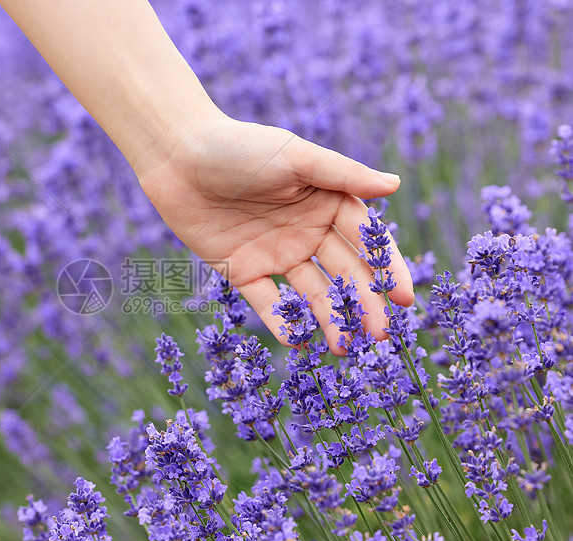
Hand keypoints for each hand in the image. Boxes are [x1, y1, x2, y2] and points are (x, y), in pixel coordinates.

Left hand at [137, 114, 414, 352]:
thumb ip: (342, 175)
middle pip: (342, 273)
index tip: (406, 298)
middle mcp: (306, 231)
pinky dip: (281, 320)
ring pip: (310, 292)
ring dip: (328, 319)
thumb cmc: (240, 147)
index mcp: (326, 202)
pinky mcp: (241, 269)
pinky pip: (266, 300)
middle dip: (364, 304)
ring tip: (345, 348)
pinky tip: (298, 339)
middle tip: (381, 336)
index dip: (387, 269)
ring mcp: (275, 252)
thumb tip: (395, 184)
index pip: (365, 241)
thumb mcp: (294, 157)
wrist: (178, 156)